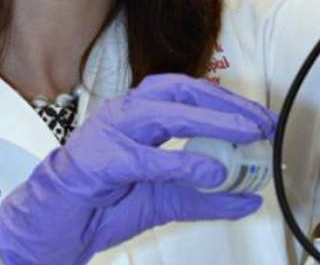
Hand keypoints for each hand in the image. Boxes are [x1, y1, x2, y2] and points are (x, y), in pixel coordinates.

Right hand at [0, 74, 276, 264]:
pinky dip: (179, 162)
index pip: (191, 93)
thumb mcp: (166, 200)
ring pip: (165, 113)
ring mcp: (110, 132)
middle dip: (226, 105)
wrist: (57, 226)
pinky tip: (207, 169)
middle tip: (260, 122)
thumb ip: (206, 197)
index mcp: (141, 114)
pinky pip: (144, 157)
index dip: (229, 102)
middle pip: (183, 92)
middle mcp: (126, 113)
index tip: (262, 117)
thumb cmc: (102, 203)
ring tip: (244, 134)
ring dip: (210, 121)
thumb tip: (249, 198)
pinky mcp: (99, 159)